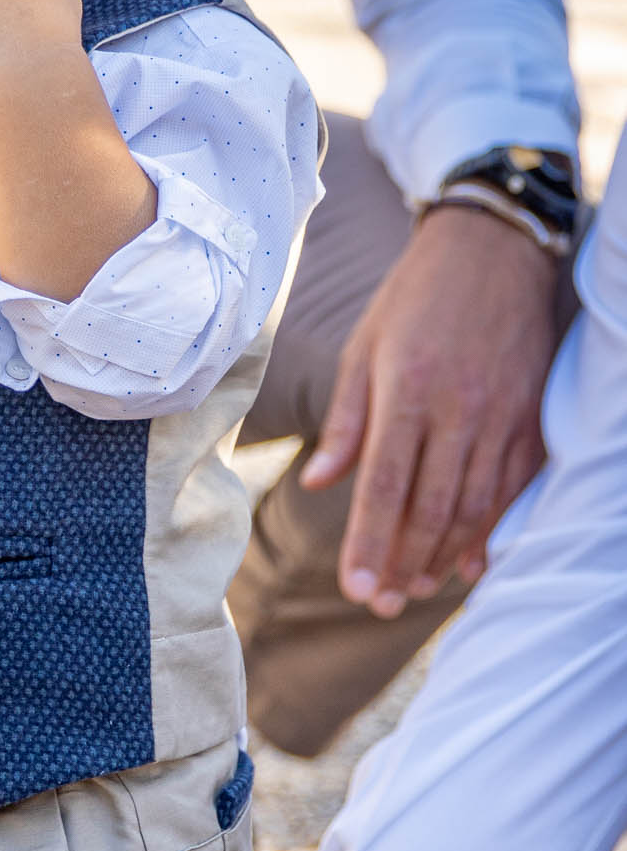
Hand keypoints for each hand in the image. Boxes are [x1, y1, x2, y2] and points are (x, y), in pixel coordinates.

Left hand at [302, 205, 559, 617]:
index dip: (371, 545)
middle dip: (405, 566)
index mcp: (408, 390)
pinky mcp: (533, 416)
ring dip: (444, 558)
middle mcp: (460, 407)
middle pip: (431, 510)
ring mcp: (503, 415)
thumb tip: (316, 486)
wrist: (495, 245)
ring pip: (475, 507)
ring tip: (416, 590)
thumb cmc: (416, 298)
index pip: (384, 486)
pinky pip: (514, 489)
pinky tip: (469, 563)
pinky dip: (492, 532)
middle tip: (382, 606)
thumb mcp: (363, 348)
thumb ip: (345, 422)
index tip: (357, 590)